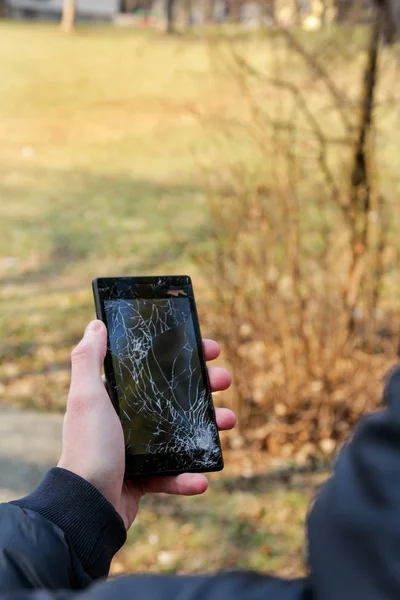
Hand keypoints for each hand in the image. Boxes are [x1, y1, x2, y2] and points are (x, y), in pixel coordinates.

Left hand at [58, 320, 234, 529]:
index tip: (207, 349)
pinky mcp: (144, 479)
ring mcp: (137, 449)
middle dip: (203, 387)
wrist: (86, 506)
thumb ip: (88, 359)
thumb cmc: (88, 447)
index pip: (152, 368)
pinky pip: (173, 474)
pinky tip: (202, 477)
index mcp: (115, 398)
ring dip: (208, 427)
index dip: (181, 355)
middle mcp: (126, 420)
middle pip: (173, 397)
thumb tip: (95, 324)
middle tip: (224, 380)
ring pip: (181, 433)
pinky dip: (188, 476)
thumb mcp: (86, 397)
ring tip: (229, 421)